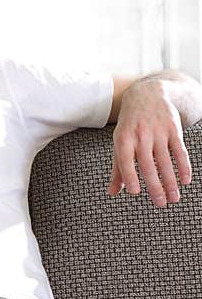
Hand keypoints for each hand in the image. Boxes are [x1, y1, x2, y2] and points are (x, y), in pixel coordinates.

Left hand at [108, 78, 191, 206]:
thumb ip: (117, 168)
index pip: (124, 160)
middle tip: (161, 204)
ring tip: (174, 198)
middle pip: (147, 164)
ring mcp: (158, 132)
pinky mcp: (173, 129)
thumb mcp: (120, 143)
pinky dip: (184, 166)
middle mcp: (140, 136)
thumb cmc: (130, 125)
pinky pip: (180, 150)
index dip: (129, 176)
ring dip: (171, 181)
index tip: (134, 192)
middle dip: (155, 185)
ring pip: (165, 160)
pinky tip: (185, 180)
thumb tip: (112, 192)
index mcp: (123, 139)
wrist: (147, 95)